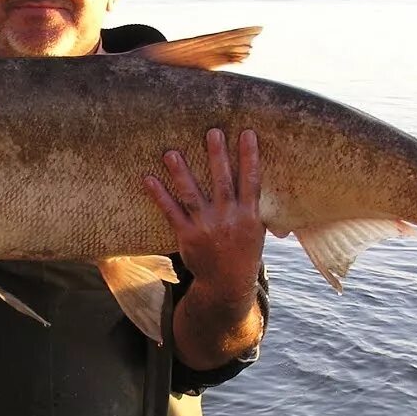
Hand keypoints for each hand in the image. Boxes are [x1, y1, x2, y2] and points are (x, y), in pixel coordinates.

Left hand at [144, 128, 264, 299]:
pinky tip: (148, 179)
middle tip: (212, 132)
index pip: (251, 181)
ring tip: (170, 152)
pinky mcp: (187, 236)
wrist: (226, 284)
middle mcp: (229, 219)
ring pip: (193, 195)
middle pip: (222, 182)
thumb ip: (258, 209)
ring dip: (181, 173)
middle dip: (217, 157)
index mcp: (249, 215)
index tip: (247, 133)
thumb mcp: (258, 232)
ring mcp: (207, 227)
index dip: (250, 157)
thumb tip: (268, 187)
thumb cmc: (243, 253)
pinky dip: (160, 196)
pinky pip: (172, 212)